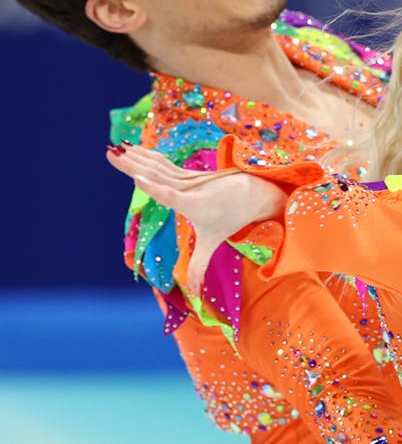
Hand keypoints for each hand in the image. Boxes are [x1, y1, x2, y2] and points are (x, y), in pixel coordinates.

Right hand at [107, 144, 284, 293]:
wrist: (249, 193)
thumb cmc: (229, 220)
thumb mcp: (212, 243)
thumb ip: (199, 266)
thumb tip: (195, 295)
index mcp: (195, 206)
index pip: (173, 196)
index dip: (155, 188)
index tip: (138, 177)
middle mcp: (188, 189)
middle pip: (157, 175)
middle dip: (132, 164)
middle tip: (111, 153)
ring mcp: (186, 178)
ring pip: (157, 166)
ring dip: (134, 157)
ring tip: (112, 149)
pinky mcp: (183, 172)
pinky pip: (161, 162)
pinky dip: (144, 155)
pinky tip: (129, 148)